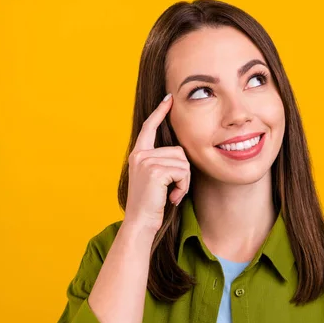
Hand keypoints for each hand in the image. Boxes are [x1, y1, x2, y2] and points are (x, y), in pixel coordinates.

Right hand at [123, 93, 190, 231]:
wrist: (141, 223)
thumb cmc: (153, 204)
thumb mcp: (156, 179)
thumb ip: (163, 162)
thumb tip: (181, 152)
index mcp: (139, 155)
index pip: (149, 128)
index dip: (160, 113)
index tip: (169, 99)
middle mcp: (140, 155)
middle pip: (179, 150)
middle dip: (183, 172)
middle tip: (173, 190)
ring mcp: (146, 162)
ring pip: (183, 162)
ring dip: (184, 181)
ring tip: (172, 194)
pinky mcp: (155, 171)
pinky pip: (183, 172)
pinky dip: (183, 186)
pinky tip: (172, 197)